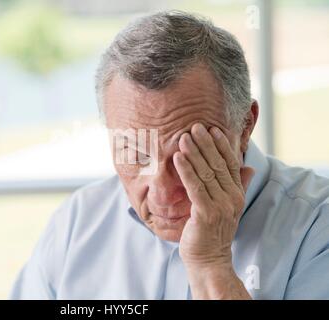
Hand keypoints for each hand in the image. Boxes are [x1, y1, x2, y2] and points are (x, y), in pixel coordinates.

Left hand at [173, 123, 254, 269]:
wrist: (209, 259)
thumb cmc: (212, 231)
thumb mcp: (229, 207)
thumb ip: (239, 186)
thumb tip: (249, 168)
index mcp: (237, 194)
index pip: (231, 164)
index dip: (222, 145)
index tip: (212, 130)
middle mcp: (232, 198)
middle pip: (218, 164)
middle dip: (205, 144)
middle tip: (194, 127)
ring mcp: (220, 205)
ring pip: (206, 173)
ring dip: (194, 153)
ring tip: (183, 137)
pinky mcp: (206, 213)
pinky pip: (195, 187)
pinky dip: (186, 170)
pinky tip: (178, 158)